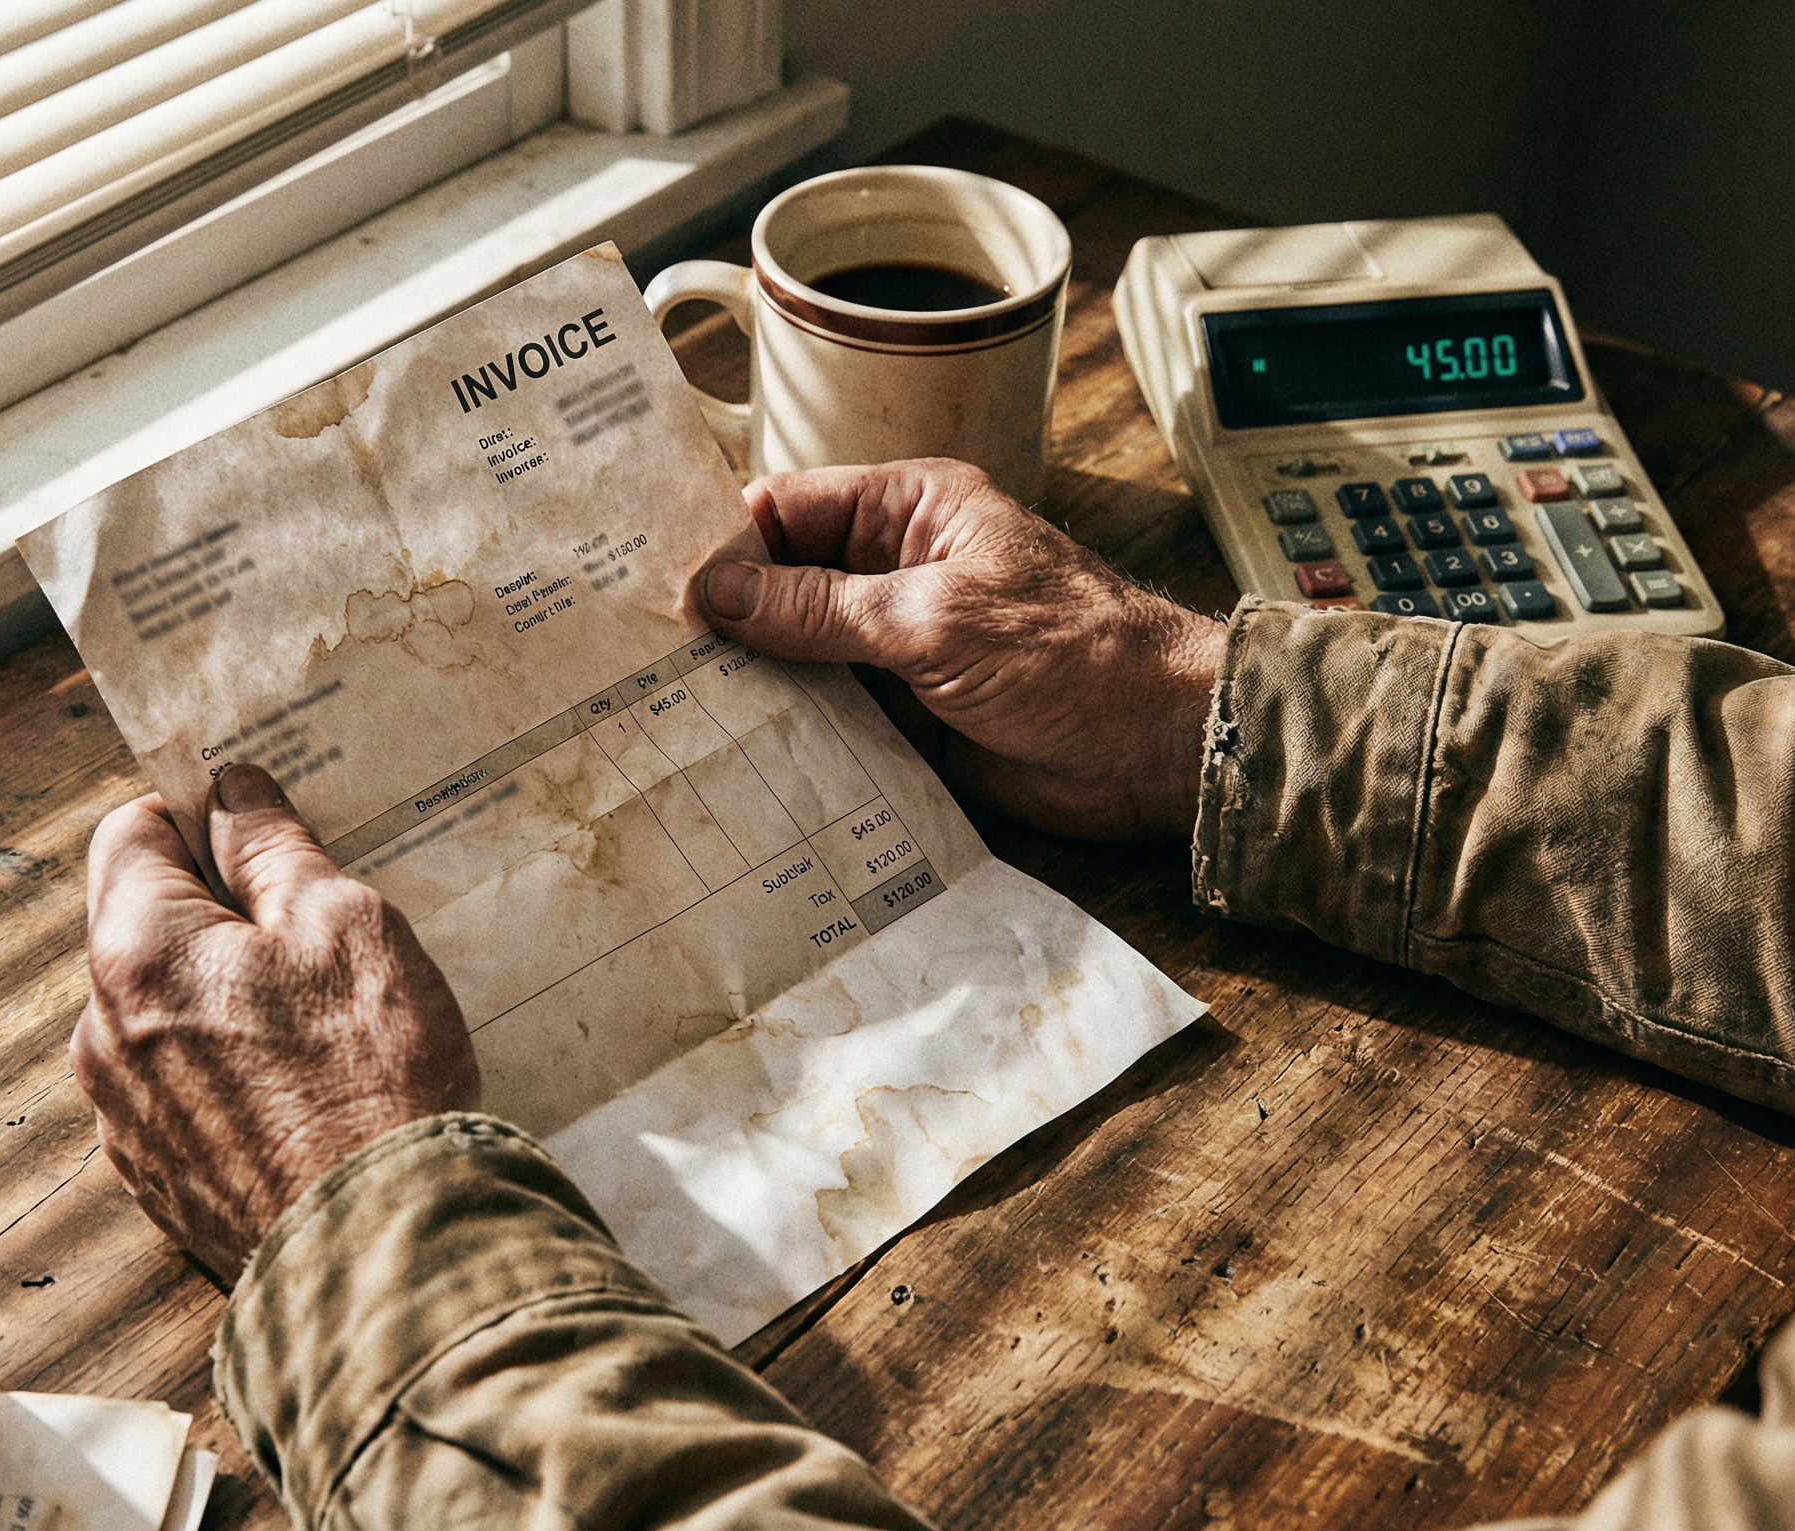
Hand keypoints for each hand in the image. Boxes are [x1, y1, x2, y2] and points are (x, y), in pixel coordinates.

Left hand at [70, 763, 478, 1278]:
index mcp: (136, 953)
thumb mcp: (345, 925)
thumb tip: (232, 795)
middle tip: (316, 931)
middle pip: (143, 925)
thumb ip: (273, 849)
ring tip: (321, 1026)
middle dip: (219, 912)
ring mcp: (124, 1116)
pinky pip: (181, 1089)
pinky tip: (304, 1091)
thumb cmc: (372, 1083)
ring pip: (163, 1011)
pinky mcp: (156, 1179)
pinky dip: (230, 1072)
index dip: (198, 814)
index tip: (261, 829)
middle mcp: (103, 1034)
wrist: (384, 1256)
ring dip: (225, 996)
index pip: (128, 831)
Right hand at [697, 459, 1225, 840]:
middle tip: (640, 657)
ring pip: (799, 659)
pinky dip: (788, 738)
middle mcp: (897, 573)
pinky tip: (728, 759)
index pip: (790, 508)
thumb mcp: (934, 618)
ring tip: (664, 712)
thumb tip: (718, 594)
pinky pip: (830, 721)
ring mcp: (898, 649)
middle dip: (724, 620)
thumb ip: (821, 609)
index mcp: (910, 513)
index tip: (656, 586)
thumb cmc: (1071, 653)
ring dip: (751, 685)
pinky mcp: (906, 719)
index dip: (726, 542)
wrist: (1154, 747)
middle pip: (784, 586)